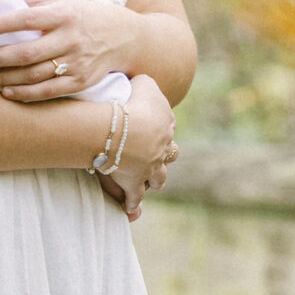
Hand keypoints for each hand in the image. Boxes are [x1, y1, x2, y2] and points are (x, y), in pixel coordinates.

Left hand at [0, 0, 130, 100]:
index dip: (4, 24)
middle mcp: (71, 39)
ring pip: (35, 74)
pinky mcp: (81, 82)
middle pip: (28, 52)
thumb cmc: (85, 17)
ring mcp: (77, 63)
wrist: (126, 38)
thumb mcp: (62, 1)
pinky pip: (49, 91)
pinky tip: (6, 93)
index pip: (29, 19)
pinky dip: (26, 93)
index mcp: (64, 14)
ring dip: (4, 78)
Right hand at [96, 75, 175, 220]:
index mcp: (165, 124)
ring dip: (154, 181)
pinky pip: (134, 198)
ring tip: (149, 184)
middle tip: (154, 157)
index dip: (160, 129)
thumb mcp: (144, 83)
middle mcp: (162, 148)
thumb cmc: (132, 103)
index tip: (150, 129)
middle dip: (163, 156)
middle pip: (169, 154)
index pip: (167, 127)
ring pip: (158, 178)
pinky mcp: (134, 183)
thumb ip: (146, 83)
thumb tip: (143, 83)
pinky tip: (131, 211)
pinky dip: (132, 204)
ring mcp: (150, 168)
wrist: (125, 130)